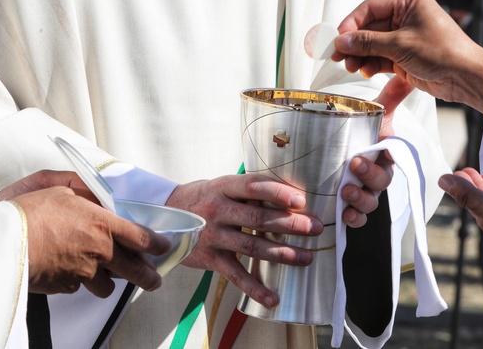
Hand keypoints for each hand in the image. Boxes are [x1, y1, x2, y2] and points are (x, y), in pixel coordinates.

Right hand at [0, 171, 171, 297]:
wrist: (3, 242)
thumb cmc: (30, 212)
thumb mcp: (62, 189)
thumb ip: (87, 192)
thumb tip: (99, 193)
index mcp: (103, 226)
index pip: (142, 238)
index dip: (157, 244)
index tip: (163, 247)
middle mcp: (99, 253)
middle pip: (135, 271)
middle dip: (148, 277)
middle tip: (154, 280)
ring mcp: (83, 274)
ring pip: (107, 286)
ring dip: (109, 281)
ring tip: (107, 275)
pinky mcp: (65, 287)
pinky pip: (79, 288)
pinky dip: (79, 282)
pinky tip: (70, 271)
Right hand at [166, 175, 322, 307]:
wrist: (167, 214)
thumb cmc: (206, 197)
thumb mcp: (223, 184)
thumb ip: (250, 189)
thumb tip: (292, 194)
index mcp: (224, 187)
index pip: (253, 186)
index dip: (277, 192)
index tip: (300, 199)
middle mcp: (218, 210)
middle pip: (258, 218)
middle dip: (290, 224)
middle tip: (315, 228)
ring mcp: (213, 236)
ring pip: (252, 246)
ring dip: (282, 253)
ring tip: (306, 257)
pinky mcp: (210, 259)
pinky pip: (235, 275)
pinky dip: (255, 288)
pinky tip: (273, 297)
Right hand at [332, 0, 482, 114]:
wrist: (465, 77)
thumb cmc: (444, 52)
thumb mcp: (400, 45)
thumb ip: (367, 42)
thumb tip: (342, 41)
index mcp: (409, 2)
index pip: (370, 8)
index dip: (351, 24)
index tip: (338, 38)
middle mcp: (406, 17)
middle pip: (369, 28)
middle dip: (354, 43)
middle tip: (339, 55)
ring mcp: (405, 37)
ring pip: (373, 44)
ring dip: (361, 56)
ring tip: (352, 66)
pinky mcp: (405, 55)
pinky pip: (380, 57)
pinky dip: (371, 63)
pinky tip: (366, 70)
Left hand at [340, 76, 412, 226]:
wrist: (333, 150)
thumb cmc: (357, 134)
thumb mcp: (373, 115)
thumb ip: (390, 96)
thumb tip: (407, 75)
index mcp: (383, 156)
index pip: (390, 161)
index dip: (381, 162)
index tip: (369, 153)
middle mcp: (376, 176)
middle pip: (381, 184)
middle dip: (369, 177)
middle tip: (353, 165)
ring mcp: (365, 193)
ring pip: (370, 204)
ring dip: (360, 200)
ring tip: (345, 192)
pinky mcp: (350, 207)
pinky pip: (358, 219)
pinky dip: (353, 220)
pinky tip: (344, 215)